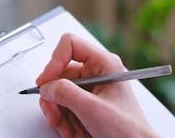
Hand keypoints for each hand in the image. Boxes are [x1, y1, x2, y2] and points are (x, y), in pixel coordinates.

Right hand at [36, 33, 157, 137]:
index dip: (54, 61)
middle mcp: (96, 72)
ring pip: (58, 93)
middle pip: (59, 74)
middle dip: (55, 99)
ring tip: (70, 130)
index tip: (46, 82)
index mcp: (104, 63)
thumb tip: (47, 86)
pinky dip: (64, 121)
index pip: (70, 45)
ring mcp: (90, 88)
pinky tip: (74, 132)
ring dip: (59, 114)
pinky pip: (63, 106)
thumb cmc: (128, 129)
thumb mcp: (93, 109)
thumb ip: (66, 93)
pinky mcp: (85, 102)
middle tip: (55, 116)